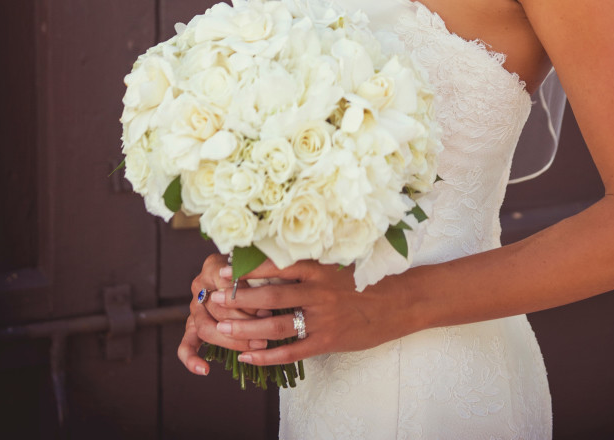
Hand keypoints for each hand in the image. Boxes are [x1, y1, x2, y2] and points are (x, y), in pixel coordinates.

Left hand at [186, 256, 409, 370]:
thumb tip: (272, 258)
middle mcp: (318, 291)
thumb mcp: (337, 263)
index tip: (224, 269)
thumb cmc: (364, 279)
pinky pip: (292, 351)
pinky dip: (268, 356)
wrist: (398, 302)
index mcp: (318, 268)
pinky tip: (247, 356)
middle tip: (215, 298)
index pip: (276, 266)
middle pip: (271, 295)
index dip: (248, 268)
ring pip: (277, 325)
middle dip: (239, 298)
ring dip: (247, 329)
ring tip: (222, 329)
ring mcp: (323, 318)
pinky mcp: (327, 341)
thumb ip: (308, 263)